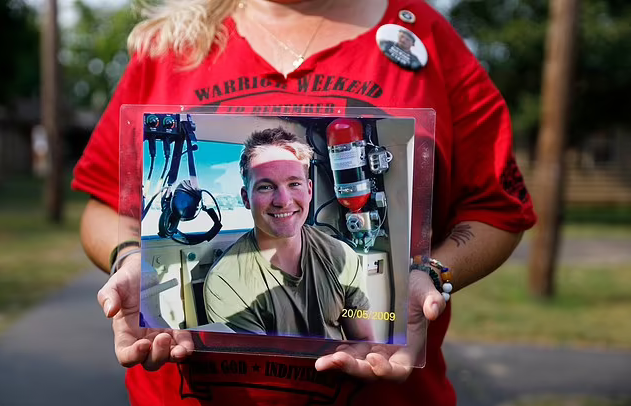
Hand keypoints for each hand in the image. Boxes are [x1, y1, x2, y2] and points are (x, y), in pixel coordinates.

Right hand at [97, 252, 193, 370]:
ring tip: (180, 349)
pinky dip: (186, 347)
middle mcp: (144, 339)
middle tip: (162, 338)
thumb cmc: (128, 281)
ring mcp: (162, 335)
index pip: (126, 356)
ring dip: (174, 356)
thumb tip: (109, 311)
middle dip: (157, 355)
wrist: (146, 269)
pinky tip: (188, 345)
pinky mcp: (178, 328)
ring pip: (168, 356)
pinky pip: (183, 343)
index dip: (133, 356)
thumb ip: (108, 297)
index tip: (143, 345)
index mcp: (125, 334)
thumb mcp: (115, 285)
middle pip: (150, 361)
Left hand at [314, 270, 445, 380]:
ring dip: (338, 364)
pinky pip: (347, 350)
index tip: (374, 359)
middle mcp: (389, 354)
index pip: (399, 370)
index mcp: (408, 350)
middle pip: (371, 372)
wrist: (405, 282)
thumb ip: (433, 301)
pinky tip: (323, 349)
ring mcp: (373, 348)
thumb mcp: (427, 291)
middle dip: (354, 368)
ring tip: (322, 362)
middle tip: (337, 360)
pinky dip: (335, 352)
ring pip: (355, 363)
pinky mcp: (359, 339)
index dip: (386, 370)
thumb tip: (433, 310)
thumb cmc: (419, 290)